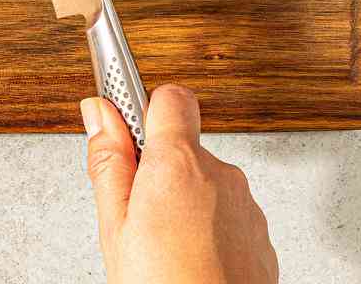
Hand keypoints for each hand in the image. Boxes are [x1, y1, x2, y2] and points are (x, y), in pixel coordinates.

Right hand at [83, 87, 277, 283]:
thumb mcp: (114, 227)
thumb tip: (99, 110)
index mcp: (180, 164)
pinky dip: (210, 232)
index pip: (169, 97)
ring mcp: (246, 208)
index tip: (124, 127)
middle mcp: (222, 176)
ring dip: (186, 205)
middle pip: (185, 147)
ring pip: (207, 185)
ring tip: (165, 250)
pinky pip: (228, 217)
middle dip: (160, 171)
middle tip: (137, 215)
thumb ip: (108, 160)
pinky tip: (191, 264)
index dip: (145, 110)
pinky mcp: (262, 239)